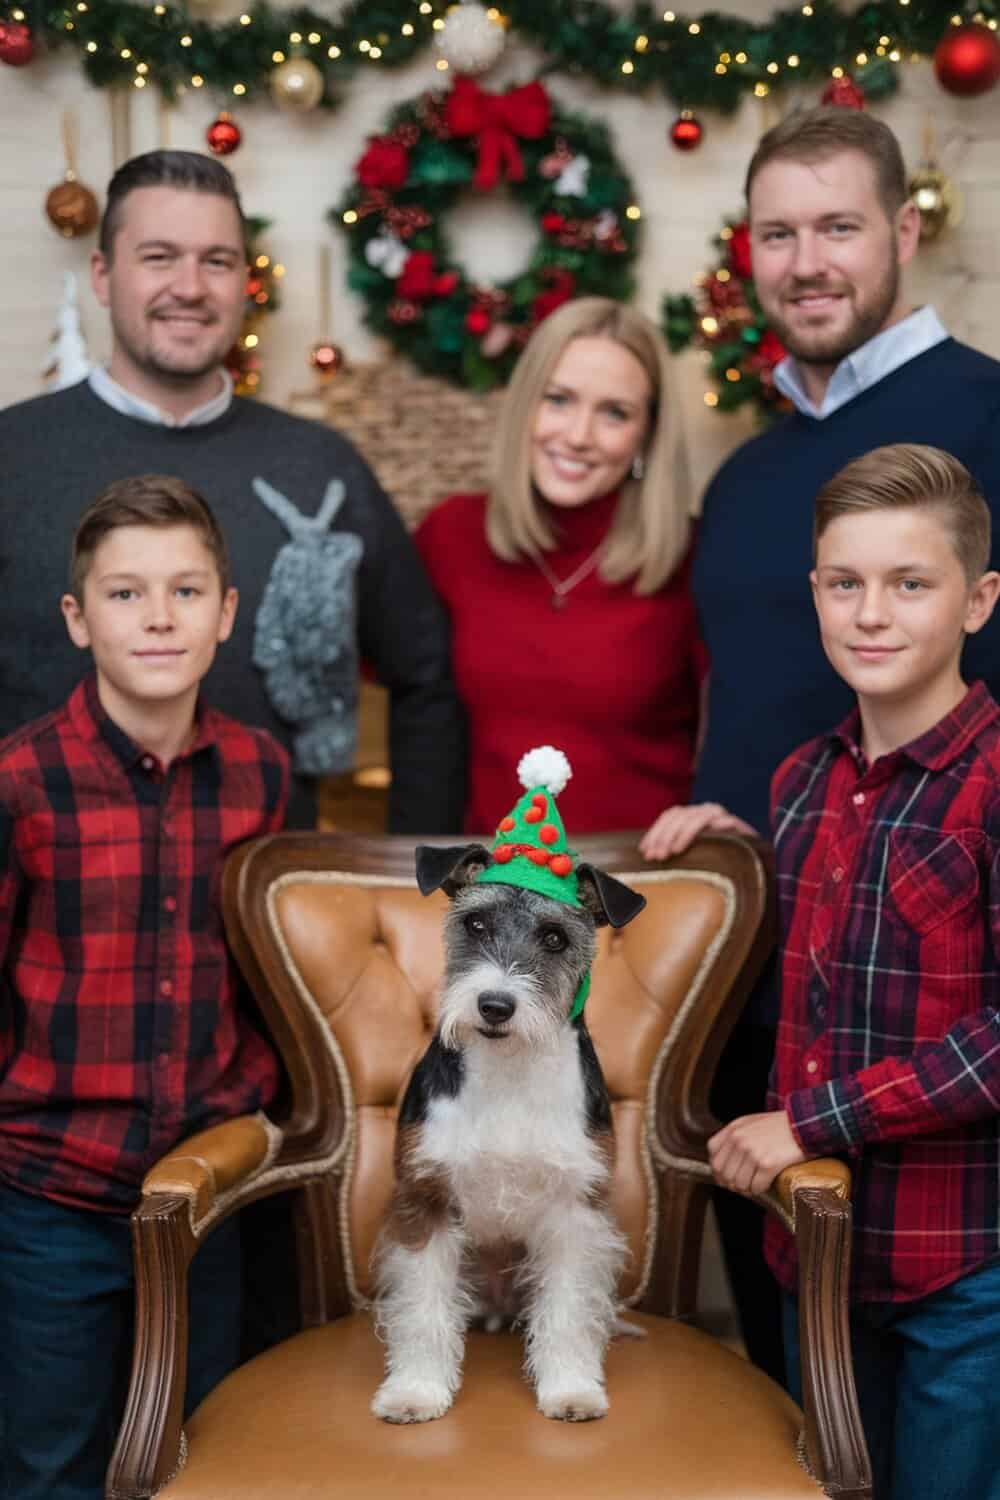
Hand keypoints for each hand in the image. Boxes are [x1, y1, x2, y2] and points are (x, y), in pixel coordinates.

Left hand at [638, 802, 757, 860]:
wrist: (756, 867)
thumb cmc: (719, 865)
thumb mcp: (693, 857)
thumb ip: (673, 852)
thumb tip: (646, 857)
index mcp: (693, 816)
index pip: (670, 816)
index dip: (655, 831)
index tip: (644, 851)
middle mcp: (706, 811)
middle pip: (679, 815)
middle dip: (663, 836)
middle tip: (655, 857)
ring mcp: (721, 816)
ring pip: (695, 816)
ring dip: (679, 834)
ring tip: (671, 853)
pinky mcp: (737, 824)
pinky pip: (719, 821)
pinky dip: (701, 831)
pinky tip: (693, 845)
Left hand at [707, 1111, 806, 1196]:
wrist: (804, 1125)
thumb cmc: (781, 1126)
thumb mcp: (752, 1123)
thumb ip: (735, 1137)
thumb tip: (724, 1162)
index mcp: (734, 1129)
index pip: (713, 1155)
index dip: (718, 1170)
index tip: (727, 1177)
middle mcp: (739, 1140)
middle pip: (723, 1173)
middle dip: (732, 1183)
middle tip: (743, 1185)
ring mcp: (752, 1152)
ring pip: (738, 1184)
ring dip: (747, 1188)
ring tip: (756, 1184)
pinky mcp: (767, 1164)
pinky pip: (755, 1187)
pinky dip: (761, 1189)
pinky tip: (767, 1182)